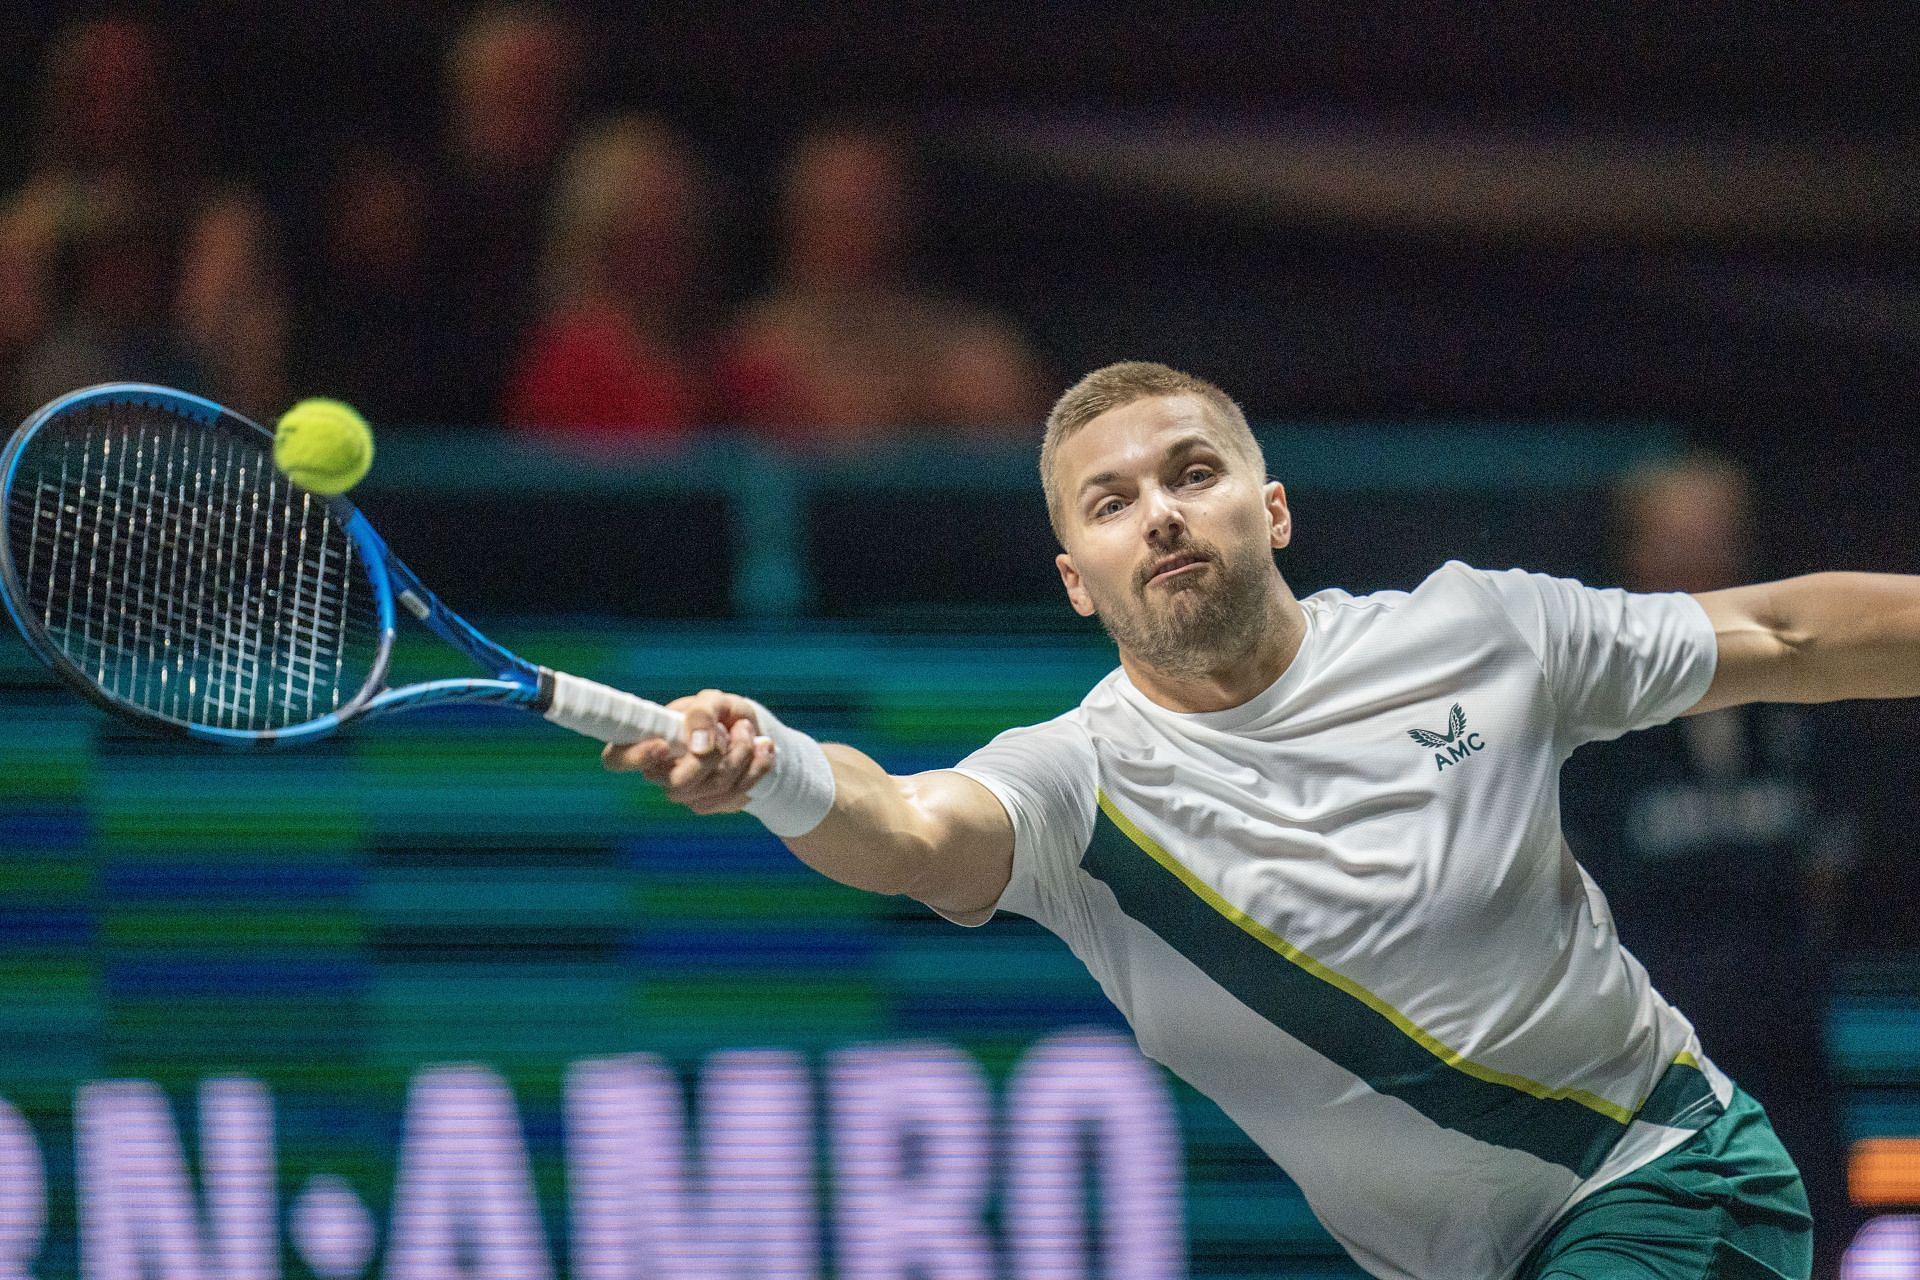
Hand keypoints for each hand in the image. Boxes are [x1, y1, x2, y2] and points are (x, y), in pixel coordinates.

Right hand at [600, 688, 775, 814]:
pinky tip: (763, 749)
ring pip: (712, 789)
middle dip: (715, 756)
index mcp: (648, 740)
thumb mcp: (715, 701)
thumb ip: (702, 712)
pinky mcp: (710, 803)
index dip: (634, 757)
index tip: (663, 744)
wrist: (754, 733)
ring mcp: (685, 792)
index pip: (616, 759)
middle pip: (678, 783)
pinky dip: (756, 768)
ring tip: (748, 732)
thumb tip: (697, 744)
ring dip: (742, 756)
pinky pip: (735, 796)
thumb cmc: (723, 713)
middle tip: (734, 730)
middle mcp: (661, 771)